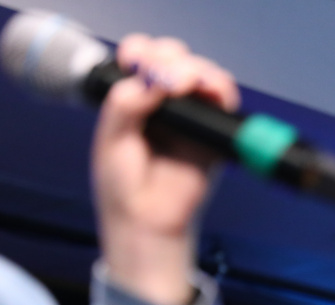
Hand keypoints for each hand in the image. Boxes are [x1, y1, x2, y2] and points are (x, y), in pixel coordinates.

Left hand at [93, 35, 240, 304]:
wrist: (147, 222)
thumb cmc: (123, 187)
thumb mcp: (111, 137)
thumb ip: (126, 102)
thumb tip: (152, 78)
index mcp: (134, 100)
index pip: (142, 59)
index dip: (141, 52)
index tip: (135, 62)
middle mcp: (164, 104)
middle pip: (174, 59)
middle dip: (169, 58)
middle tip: (162, 78)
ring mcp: (191, 117)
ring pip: (201, 74)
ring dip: (195, 70)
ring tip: (184, 84)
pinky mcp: (213, 134)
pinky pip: (223, 102)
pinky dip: (220, 89)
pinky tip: (206, 91)